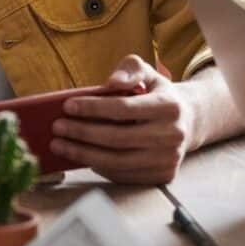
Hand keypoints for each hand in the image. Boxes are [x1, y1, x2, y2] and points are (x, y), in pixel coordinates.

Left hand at [49, 55, 191, 184]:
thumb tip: (112, 82)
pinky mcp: (163, 176)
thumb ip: (130, 69)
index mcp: (170, 107)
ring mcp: (169, 160)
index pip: (123, 108)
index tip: (67, 106)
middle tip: (56, 127)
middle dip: (81, 133)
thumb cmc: (158, 94)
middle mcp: (173, 136)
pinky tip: (80, 155)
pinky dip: (98, 166)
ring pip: (117, 161)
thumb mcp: (148, 72)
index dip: (93, 108)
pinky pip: (123, 175)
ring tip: (59, 144)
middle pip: (117, 138)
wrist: (188, 121)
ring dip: (83, 154)